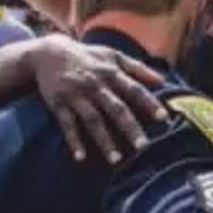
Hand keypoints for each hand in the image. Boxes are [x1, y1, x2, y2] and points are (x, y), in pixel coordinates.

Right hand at [26, 35, 167, 163]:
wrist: (49, 52)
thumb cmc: (88, 56)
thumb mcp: (113, 55)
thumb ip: (138, 68)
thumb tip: (163, 80)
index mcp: (111, 73)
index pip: (134, 89)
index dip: (149, 103)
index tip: (163, 118)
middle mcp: (95, 84)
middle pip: (116, 108)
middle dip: (130, 127)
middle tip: (143, 147)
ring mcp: (76, 95)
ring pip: (93, 120)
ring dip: (104, 140)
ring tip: (116, 160)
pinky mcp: (59, 103)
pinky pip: (67, 124)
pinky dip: (74, 141)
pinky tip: (81, 157)